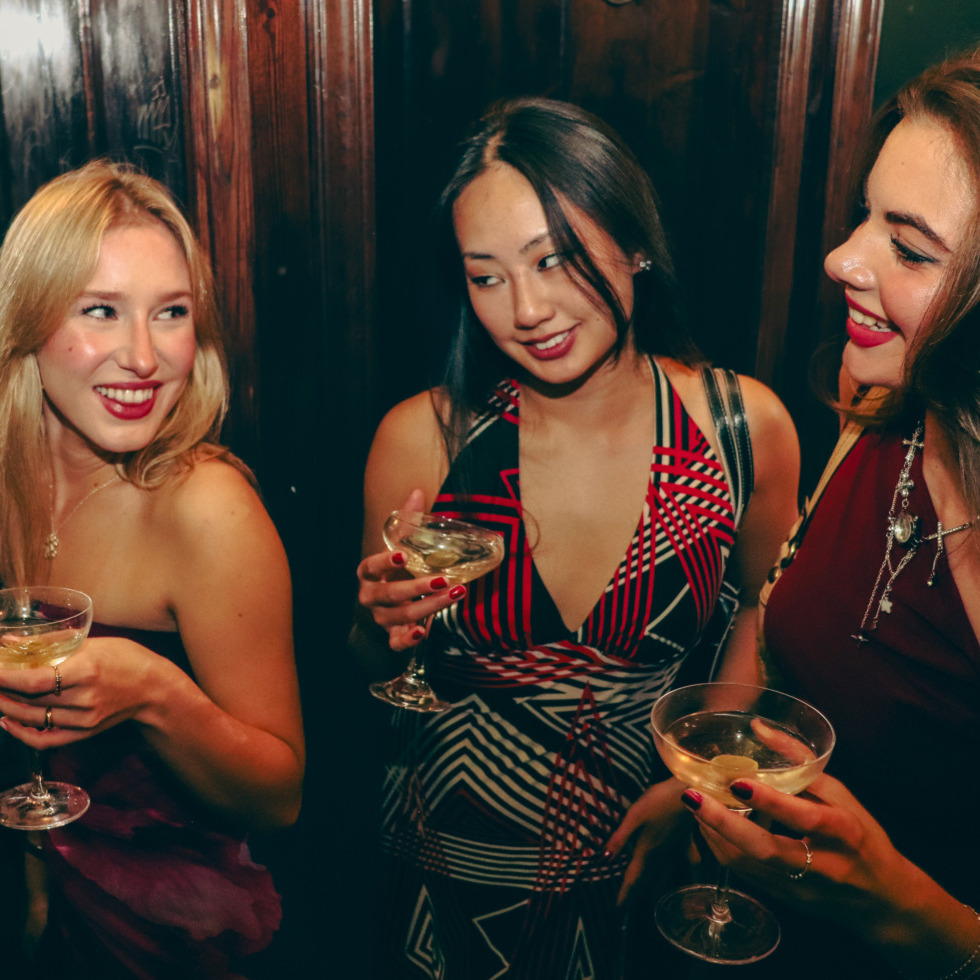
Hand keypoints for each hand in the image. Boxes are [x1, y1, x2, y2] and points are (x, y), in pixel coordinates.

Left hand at [0, 635, 165, 748]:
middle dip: (2, 691)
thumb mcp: (93, 642)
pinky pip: (45, 740)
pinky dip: (21, 734)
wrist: (155, 688)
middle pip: (30, 700)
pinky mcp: (84, 733)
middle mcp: (85, 698)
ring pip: (33, 719)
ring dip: (7, 708)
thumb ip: (52, 643)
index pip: (35, 681)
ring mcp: (84, 719)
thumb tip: (11, 643)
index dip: (5, 678)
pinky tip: (8, 721)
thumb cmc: (126, 658)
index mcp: (87, 670)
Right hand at [355, 489, 466, 651]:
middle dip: (418, 588)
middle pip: (390, 594)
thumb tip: (417, 492)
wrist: (385, 606)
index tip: (403, 555)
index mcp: (369, 572)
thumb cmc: (394, 571)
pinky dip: (409, 639)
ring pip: (401, 616)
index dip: (384, 562)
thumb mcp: (398, 547)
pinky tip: (424, 632)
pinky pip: (397, 642)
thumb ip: (406, 523)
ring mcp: (381, 618)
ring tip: (456, 594)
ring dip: (429, 607)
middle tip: (444, 579)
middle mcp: (371, 596)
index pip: (370, 566)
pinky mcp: (391, 635)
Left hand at [605, 777, 689, 905]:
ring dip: (657, 887)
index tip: (618, 910)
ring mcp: (676, 849)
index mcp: (646, 851)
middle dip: (638, 894)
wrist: (689, 791)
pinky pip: (687, 865)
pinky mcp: (687, 841)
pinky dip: (687, 874)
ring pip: (665, 873)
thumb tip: (605, 858)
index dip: (625, 894)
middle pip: (648, 879)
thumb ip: (620, 837)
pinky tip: (692, 878)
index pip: (633, 878)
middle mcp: (662, 855)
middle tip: (630, 908)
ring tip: (654, 899)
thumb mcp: (634, 815)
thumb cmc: (659, 801)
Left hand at [680, 773, 907, 925]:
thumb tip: (758, 726)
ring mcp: (802, 887)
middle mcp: (822, 864)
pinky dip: (722, 850)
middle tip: (692, 797)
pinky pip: (746, 875)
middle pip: (766, 849)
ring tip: (693, 806)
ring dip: (714, 835)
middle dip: (723, 823)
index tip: (738, 782)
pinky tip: (707, 828)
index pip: (804, 817)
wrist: (884, 900)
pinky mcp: (787, 900)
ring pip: (749, 866)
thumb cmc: (862, 836)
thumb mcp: (841, 794)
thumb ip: (800, 761)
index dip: (770, 801)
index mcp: (843, 831)